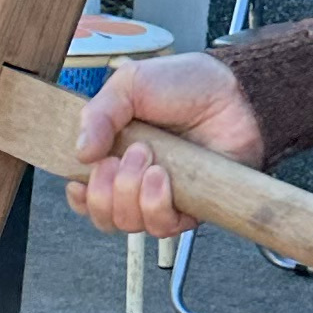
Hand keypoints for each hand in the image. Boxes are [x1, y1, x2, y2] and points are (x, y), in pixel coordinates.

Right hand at [65, 51, 266, 240]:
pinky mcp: (191, 208)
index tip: (81, 177)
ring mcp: (164, 197)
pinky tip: (161, 177)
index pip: (86, 194)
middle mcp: (137, 182)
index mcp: (115, 155)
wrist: (234, 92)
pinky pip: (163, 227)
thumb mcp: (130, 85)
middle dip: (104, 191)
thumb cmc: (186, 85)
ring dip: (130, 194)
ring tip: (148, 159)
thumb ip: (97, 114)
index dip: (81, 194)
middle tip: (122, 156)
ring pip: (130, 224)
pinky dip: (155, 205)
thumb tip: (79, 153)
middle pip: (104, 216)